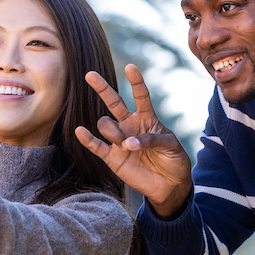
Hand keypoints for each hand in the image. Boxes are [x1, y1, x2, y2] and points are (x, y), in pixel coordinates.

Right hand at [75, 63, 192, 218]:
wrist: (169, 186)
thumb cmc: (174, 161)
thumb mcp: (172, 146)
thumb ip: (152, 140)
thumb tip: (128, 144)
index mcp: (147, 119)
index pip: (141, 96)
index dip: (136, 82)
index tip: (130, 67)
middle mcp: (130, 125)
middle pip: (114, 102)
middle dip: (102, 88)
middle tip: (90, 74)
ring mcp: (119, 140)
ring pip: (106, 124)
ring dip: (114, 132)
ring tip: (127, 147)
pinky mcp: (112, 157)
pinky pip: (96, 146)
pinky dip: (87, 139)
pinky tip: (80, 131)